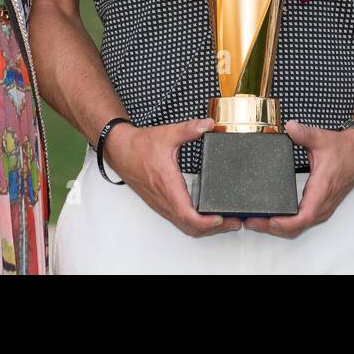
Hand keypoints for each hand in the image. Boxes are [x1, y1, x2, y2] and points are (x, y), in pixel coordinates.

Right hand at [103, 118, 242, 236]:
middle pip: (189, 226)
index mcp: (168, 185)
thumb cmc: (140, 146)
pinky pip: (178, 220)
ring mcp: (161, 204)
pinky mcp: (160, 204)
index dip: (205, 222)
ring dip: (204, 228)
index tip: (220, 218)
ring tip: (224, 221)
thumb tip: (208, 125)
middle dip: (213, 228)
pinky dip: (194, 223)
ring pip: (184, 226)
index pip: (186, 214)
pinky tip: (205, 216)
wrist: (120, 150)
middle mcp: (164, 199)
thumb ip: (189, 129)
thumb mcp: (167, 134)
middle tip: (233, 222)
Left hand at [243, 120, 353, 237]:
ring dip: (279, 228)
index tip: (269, 221)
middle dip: (273, 228)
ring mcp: (323, 207)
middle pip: (298, 227)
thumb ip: (304, 133)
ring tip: (258, 221)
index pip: (304, 215)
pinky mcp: (321, 207)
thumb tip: (290, 127)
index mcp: (322, 188)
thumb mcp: (321, 138)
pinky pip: (303, 223)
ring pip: (300, 227)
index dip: (286, 222)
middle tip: (252, 221)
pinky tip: (275, 219)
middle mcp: (323, 202)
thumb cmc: (343, 149)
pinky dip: (288, 225)